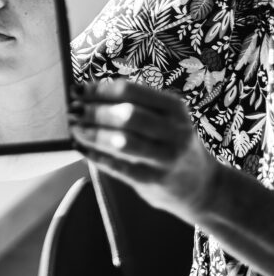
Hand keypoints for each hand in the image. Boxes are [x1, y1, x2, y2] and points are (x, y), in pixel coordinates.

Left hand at [68, 79, 219, 223]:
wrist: (202, 186)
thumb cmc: (172, 142)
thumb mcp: (166, 118)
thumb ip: (135, 105)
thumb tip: (87, 93)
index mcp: (174, 108)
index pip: (130, 91)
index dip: (99, 89)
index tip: (78, 89)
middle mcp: (174, 131)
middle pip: (126, 115)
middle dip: (94, 111)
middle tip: (72, 109)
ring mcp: (165, 158)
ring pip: (121, 141)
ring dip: (92, 132)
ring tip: (74, 127)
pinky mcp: (153, 181)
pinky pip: (117, 166)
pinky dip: (94, 154)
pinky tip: (80, 147)